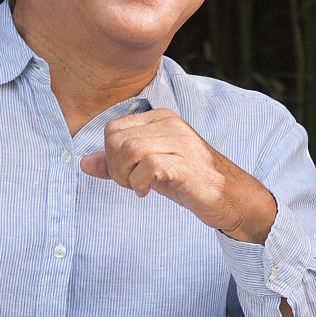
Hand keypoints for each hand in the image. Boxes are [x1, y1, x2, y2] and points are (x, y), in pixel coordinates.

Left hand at [80, 108, 277, 243]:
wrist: (231, 197)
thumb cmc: (190, 181)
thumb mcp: (149, 170)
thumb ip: (118, 163)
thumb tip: (84, 162)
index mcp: (160, 118)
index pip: (112, 129)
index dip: (109, 156)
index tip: (125, 175)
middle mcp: (170, 123)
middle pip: (115, 138)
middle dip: (115, 167)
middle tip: (131, 183)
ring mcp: (179, 141)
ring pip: (129, 150)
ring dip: (126, 176)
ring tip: (138, 187)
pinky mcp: (186, 163)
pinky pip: (148, 166)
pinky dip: (140, 183)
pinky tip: (147, 192)